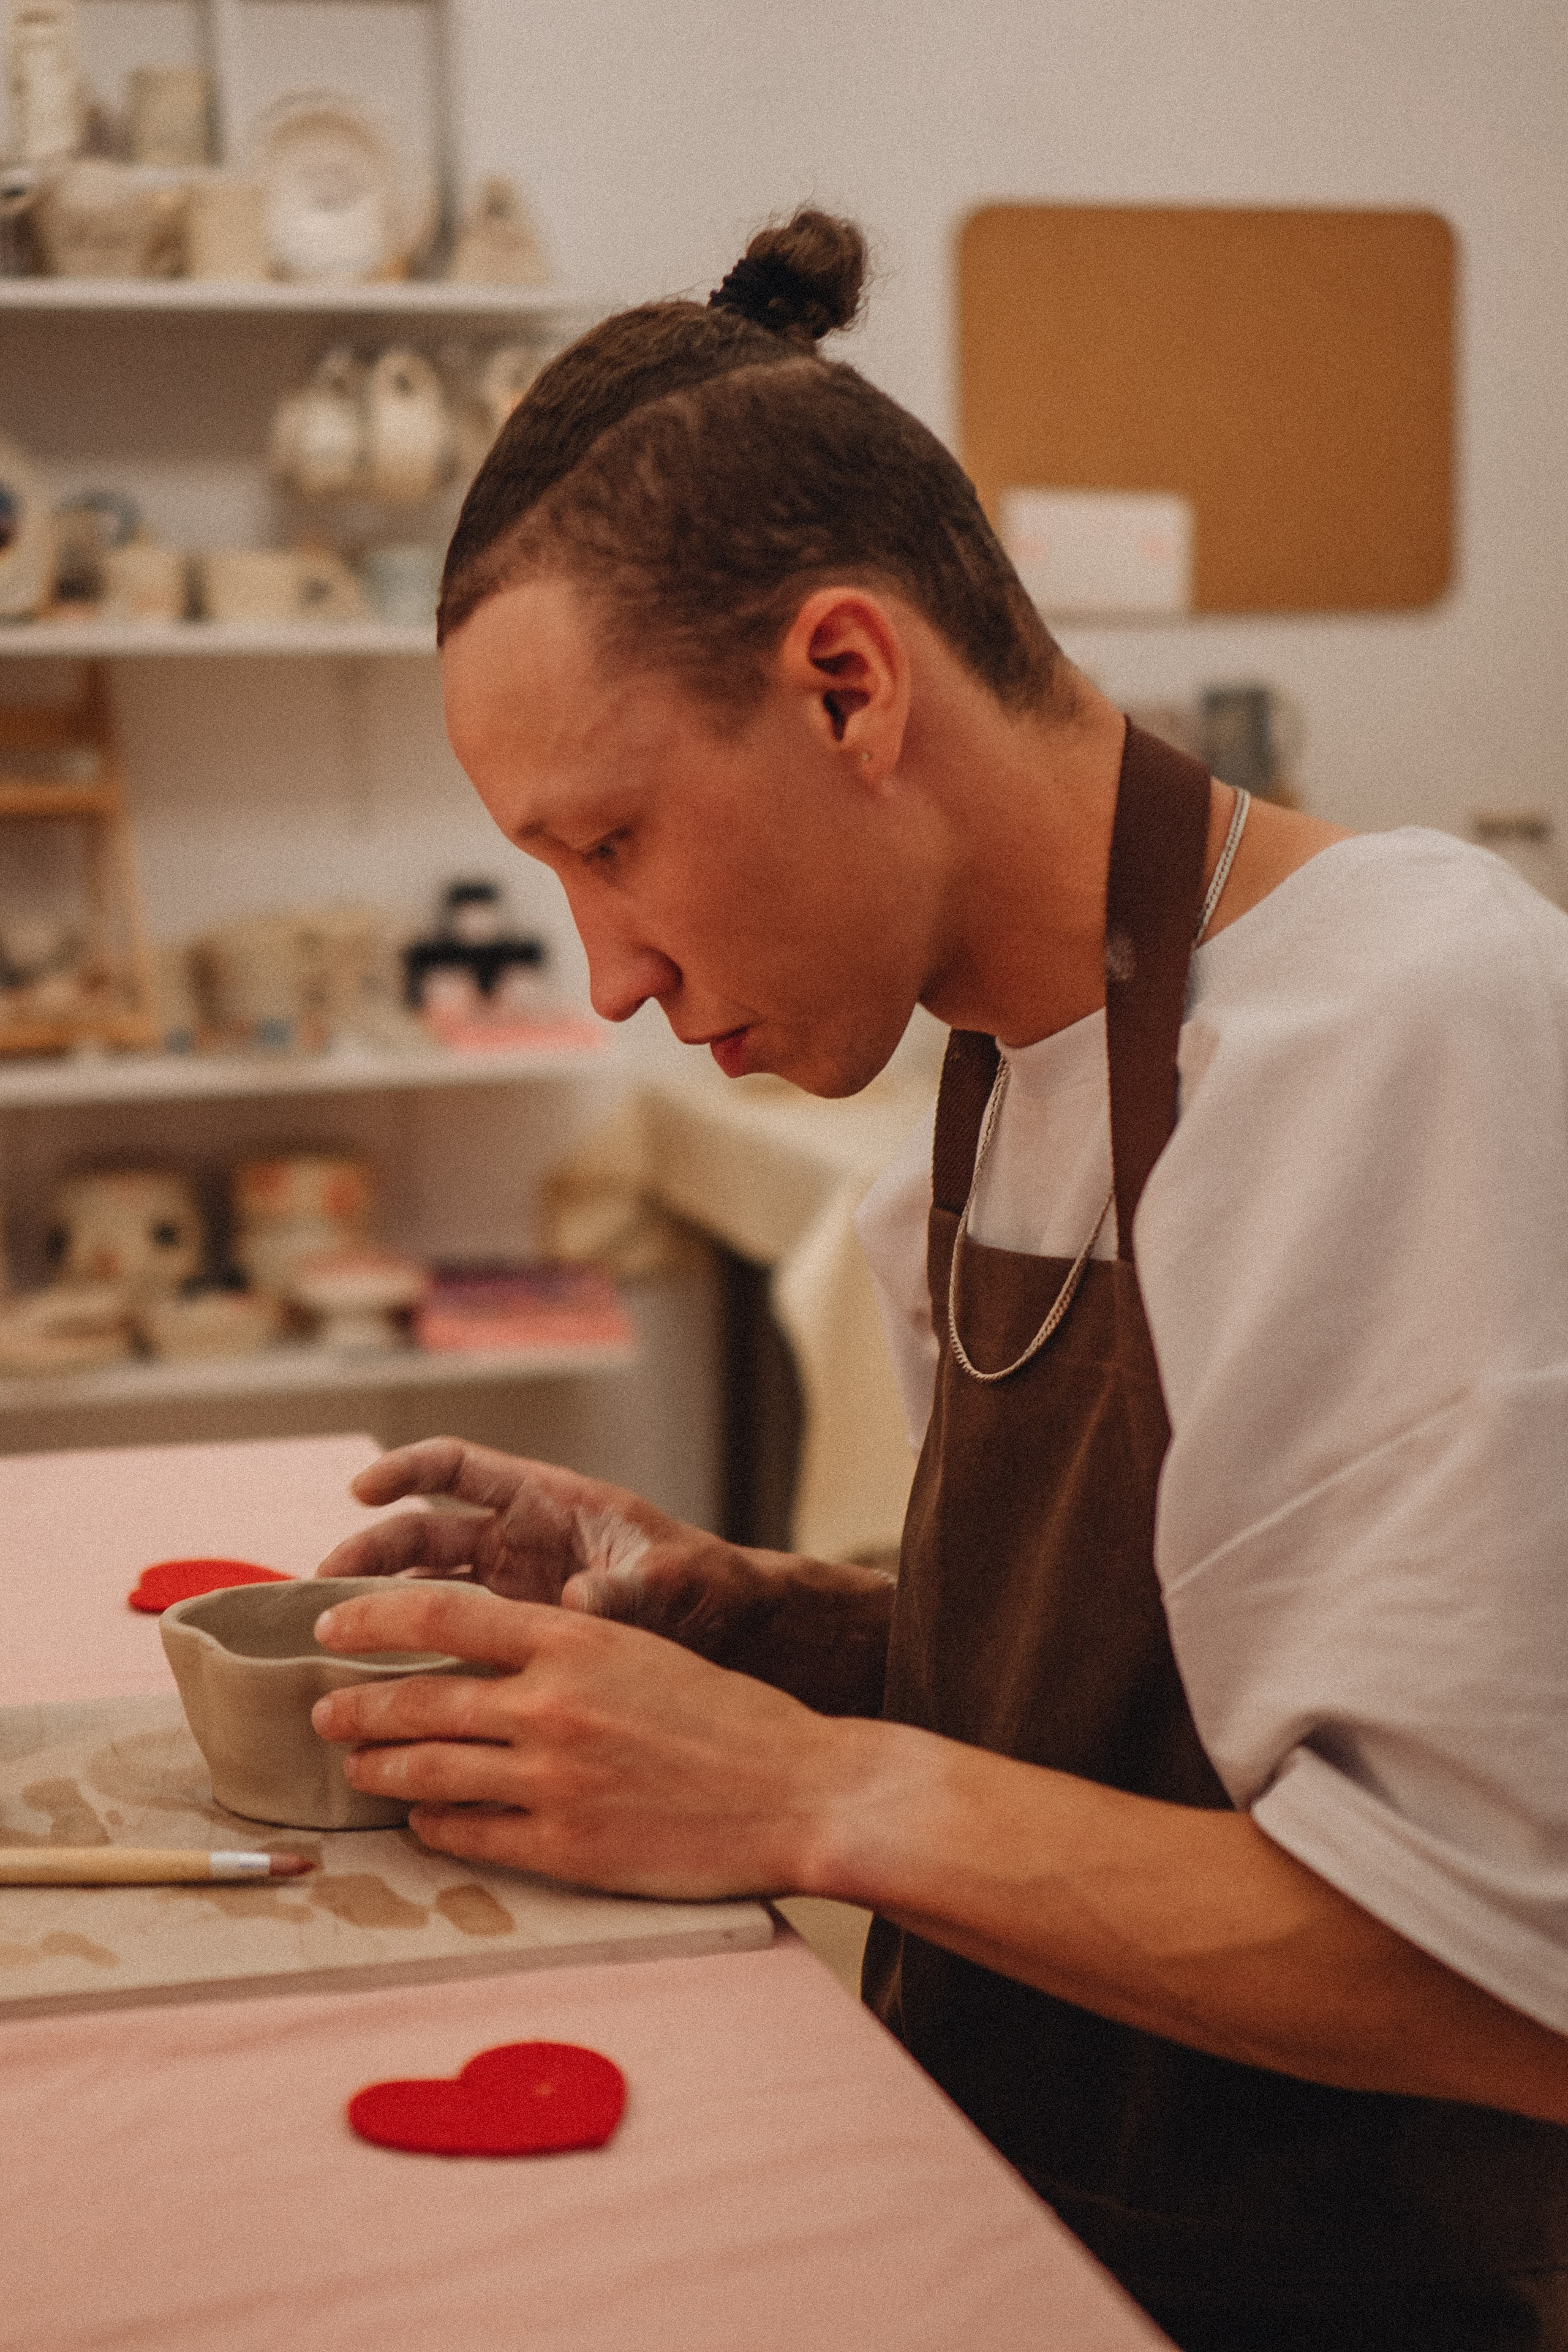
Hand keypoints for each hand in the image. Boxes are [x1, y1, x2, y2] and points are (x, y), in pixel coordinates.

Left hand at [309, 1580, 850, 1897]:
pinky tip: (422, 1819)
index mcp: (576, 1639)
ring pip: (428, 1769)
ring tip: (357, 1765)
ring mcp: (554, 1781)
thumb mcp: (645, 1652)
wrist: (800, 1792)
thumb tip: (486, 1656)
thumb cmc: (731, 1719)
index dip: (372, 1616)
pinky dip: (433, 1823)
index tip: (330, 1622)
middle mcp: (553, 1704)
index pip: (442, 1613)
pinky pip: (467, 1833)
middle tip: (325, 1712)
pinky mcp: (565, 1849)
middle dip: (356, 1705)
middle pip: (419, 1698)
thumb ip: (566, 1650)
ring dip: (380, 1766)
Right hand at [317, 1437, 894, 1712]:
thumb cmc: (704, 1586)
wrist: (727, 1636)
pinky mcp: (512, 1642)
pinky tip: (387, 1692)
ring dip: (379, 1610)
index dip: (404, 1471)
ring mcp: (508, 1592)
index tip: (360, 1493)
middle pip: (420, 1535)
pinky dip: (416, 1658)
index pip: (456, 1468)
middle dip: (368, 1554)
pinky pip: (450, 1641)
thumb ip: (626, 1588)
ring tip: (333, 1645)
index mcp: (546, 1502)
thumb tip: (583, 1603)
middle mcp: (515, 1540)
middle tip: (325, 1590)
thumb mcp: (671, 1579)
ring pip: (423, 1590)